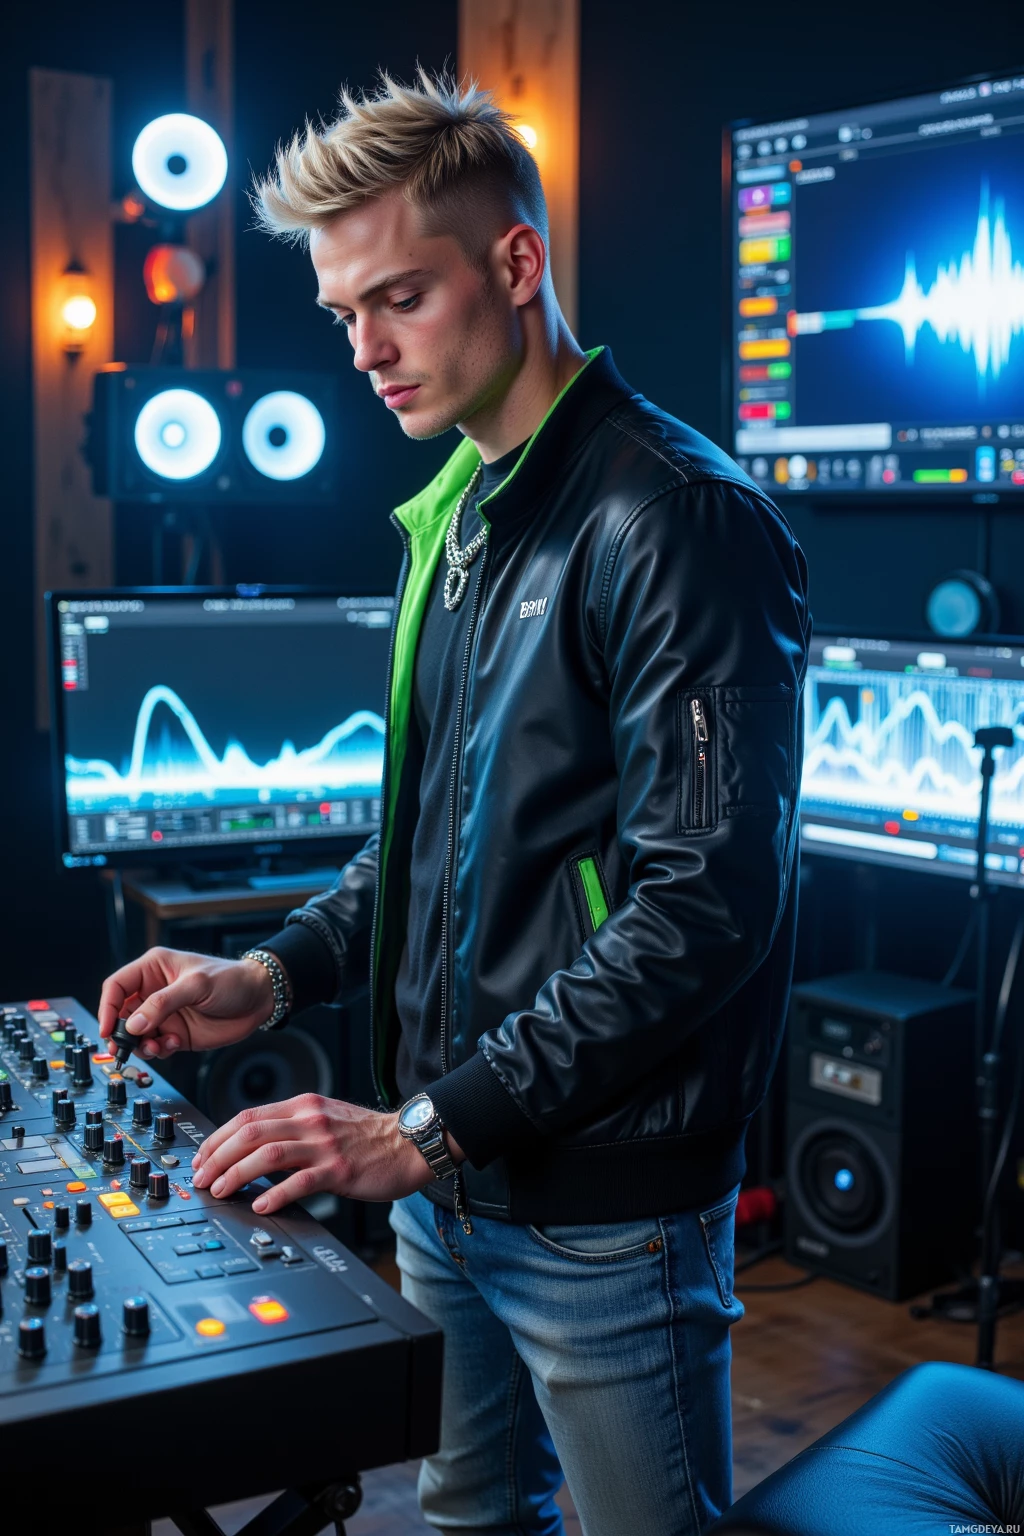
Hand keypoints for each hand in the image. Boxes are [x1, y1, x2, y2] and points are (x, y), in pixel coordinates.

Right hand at [98, 947, 276, 1060]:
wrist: (259, 999)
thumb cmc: (231, 980)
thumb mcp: (197, 985)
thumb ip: (163, 1003)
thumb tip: (133, 1023)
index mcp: (154, 969)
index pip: (117, 986)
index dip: (108, 1007)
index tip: (107, 1028)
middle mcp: (155, 992)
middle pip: (121, 1015)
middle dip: (121, 1033)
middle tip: (124, 1048)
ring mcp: (164, 1014)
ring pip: (136, 1035)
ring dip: (141, 1045)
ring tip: (156, 1047)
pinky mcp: (175, 1033)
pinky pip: (155, 1046)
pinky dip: (159, 1050)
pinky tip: (175, 1044)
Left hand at [190, 1093, 440, 1214]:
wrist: (409, 1142)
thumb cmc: (367, 1135)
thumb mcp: (324, 1117)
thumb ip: (292, 1127)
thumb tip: (251, 1147)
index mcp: (303, 1105)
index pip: (247, 1117)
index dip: (218, 1138)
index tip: (202, 1158)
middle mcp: (310, 1120)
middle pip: (250, 1133)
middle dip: (218, 1158)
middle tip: (202, 1179)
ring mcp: (324, 1144)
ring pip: (267, 1154)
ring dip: (237, 1174)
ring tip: (221, 1191)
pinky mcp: (339, 1169)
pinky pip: (299, 1181)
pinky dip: (275, 1194)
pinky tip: (261, 1206)